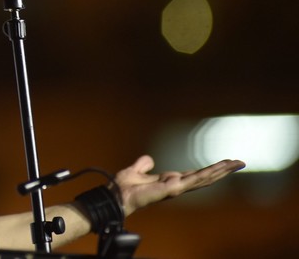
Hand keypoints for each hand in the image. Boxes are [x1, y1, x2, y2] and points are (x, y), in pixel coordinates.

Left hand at [115, 155, 244, 215]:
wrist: (116, 195)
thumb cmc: (124, 187)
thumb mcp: (135, 171)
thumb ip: (143, 165)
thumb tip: (149, 159)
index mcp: (169, 181)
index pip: (194, 175)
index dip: (209, 170)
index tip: (224, 163)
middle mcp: (176, 185)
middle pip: (204, 177)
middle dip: (221, 170)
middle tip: (239, 162)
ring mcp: (175, 188)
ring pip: (203, 178)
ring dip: (220, 171)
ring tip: (235, 164)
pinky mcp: (171, 189)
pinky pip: (192, 180)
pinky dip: (206, 174)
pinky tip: (218, 169)